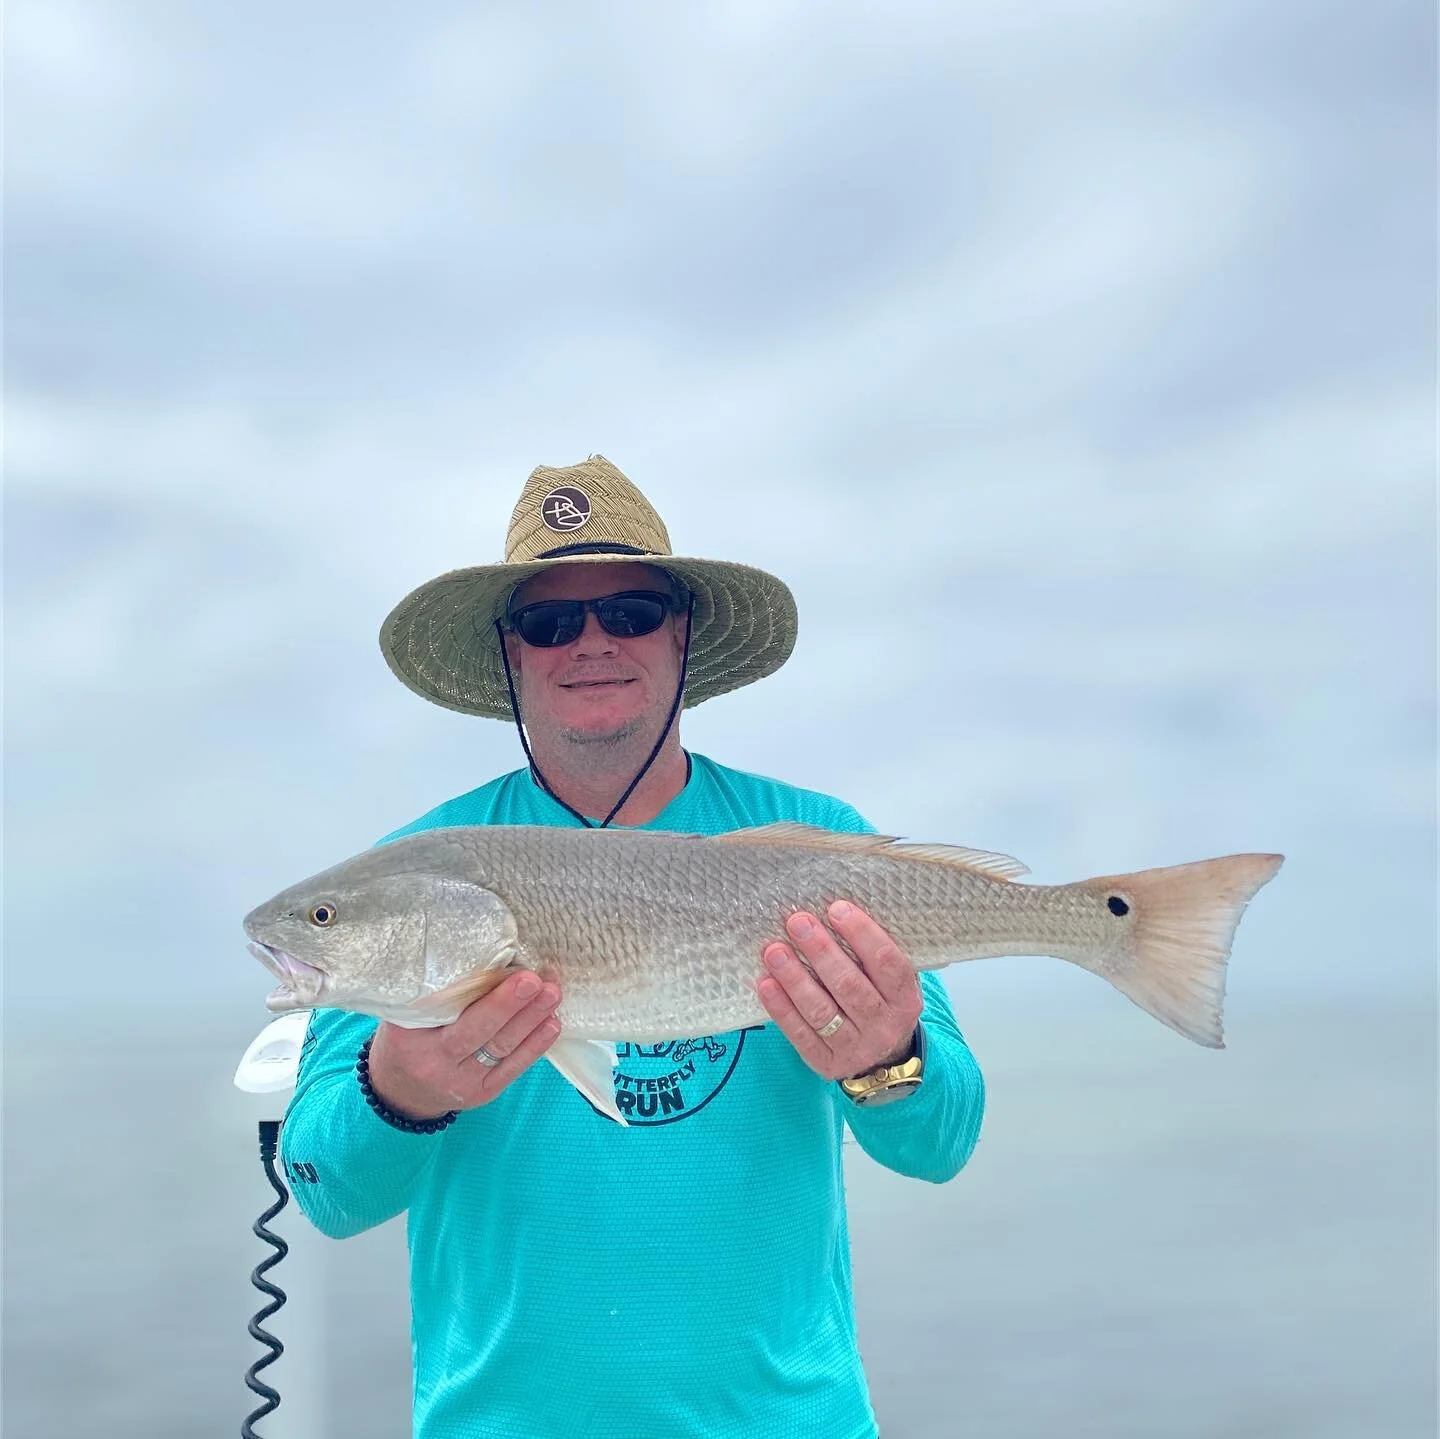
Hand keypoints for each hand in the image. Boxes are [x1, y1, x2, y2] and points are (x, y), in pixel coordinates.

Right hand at [366, 971, 561, 1119]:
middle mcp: (436, 1063)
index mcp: (411, 1039)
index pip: (444, 1011)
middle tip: (534, 979)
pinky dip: (535, 1045)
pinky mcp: (484, 1093)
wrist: (402, 1093)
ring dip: (531, 1019)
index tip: (499, 965)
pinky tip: (552, 1023)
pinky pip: (513, 1068)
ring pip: (501, 1048)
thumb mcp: (403, 1016)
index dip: (475, 990)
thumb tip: (474, 953)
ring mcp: (462, 1082)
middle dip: (509, 1004)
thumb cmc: (406, 1041)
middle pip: (478, 1031)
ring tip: (552, 993)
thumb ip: (431, 992)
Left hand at [756, 901, 922, 1081]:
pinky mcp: (828, 1064)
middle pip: (849, 985)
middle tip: (797, 922)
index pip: (887, 962)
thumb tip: (834, 910)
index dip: (862, 934)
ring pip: (821, 1011)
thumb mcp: (890, 981)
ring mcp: (857, 1048)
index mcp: (905, 999)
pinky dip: (781, 1008)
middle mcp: (885, 1025)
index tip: (836, 909)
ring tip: (774, 951)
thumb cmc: (880, 1002)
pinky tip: (766, 983)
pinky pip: (801, 1034)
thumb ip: (872, 954)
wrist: (884, 1060)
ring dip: (795, 978)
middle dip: (821, 951)